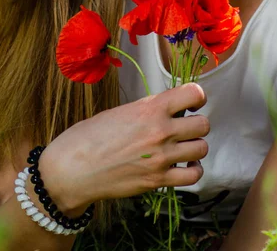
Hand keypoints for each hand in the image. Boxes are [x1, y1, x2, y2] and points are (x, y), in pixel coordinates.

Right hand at [39, 83, 208, 215]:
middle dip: (196, 124)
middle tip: (183, 128)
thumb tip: (168, 111)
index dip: (196, 97)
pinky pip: (194, 175)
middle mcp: (160, 131)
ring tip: (182, 147)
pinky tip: (182, 166)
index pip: (193, 94)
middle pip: (203, 124)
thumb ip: (148, 110)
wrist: (73, 168)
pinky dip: (192, 170)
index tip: (191, 103)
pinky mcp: (158, 181)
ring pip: (202, 148)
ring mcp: (161, 158)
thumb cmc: (90, 135)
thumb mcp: (121, 112)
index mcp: (150, 108)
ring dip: (194, 147)